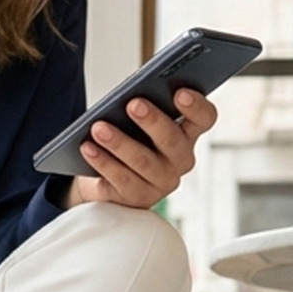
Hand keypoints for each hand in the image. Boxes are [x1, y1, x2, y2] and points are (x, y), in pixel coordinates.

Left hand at [65, 87, 216, 209]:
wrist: (105, 177)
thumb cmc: (128, 136)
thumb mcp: (138, 118)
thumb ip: (144, 103)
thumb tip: (131, 93)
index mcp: (187, 132)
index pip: (204, 118)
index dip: (196, 106)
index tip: (180, 92)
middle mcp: (180, 160)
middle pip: (172, 140)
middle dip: (152, 121)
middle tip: (132, 104)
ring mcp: (161, 182)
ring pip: (143, 161)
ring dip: (119, 142)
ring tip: (98, 127)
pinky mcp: (138, 198)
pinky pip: (121, 179)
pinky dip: (103, 162)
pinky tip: (88, 148)